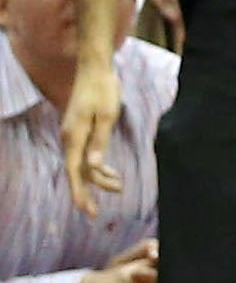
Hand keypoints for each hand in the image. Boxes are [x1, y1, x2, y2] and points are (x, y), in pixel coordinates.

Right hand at [61, 53, 121, 216]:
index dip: (80, 193)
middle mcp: (69, 139)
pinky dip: (99, 166)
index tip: (87, 210)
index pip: (75, 172)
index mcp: (74, 137)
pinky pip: (86, 155)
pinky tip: (113, 173)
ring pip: (83, 165)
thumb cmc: (103, 89)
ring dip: (99, 178)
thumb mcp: (107, 115)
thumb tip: (93, 167)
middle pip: (76, 172)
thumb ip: (100, 141)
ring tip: (119, 187)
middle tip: (95, 213)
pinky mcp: (80, 131)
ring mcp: (73, 135)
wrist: (95, 69)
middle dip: (87, 192)